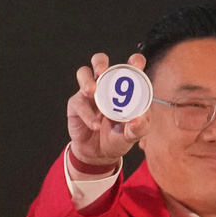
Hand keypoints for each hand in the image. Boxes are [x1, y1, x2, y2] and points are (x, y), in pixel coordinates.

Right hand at [67, 52, 149, 167]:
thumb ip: (139, 128)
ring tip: (92, 91)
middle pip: (100, 62)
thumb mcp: (132, 136)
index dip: (134, 61)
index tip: (136, 63)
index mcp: (124, 88)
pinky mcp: (76, 104)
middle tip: (103, 70)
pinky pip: (79, 103)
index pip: (129, 68)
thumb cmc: (118, 138)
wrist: (98, 155)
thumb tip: (138, 119)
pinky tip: (95, 126)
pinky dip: (88, 115)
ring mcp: (89, 93)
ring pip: (83, 74)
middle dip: (100, 62)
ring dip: (87, 80)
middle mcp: (106, 86)